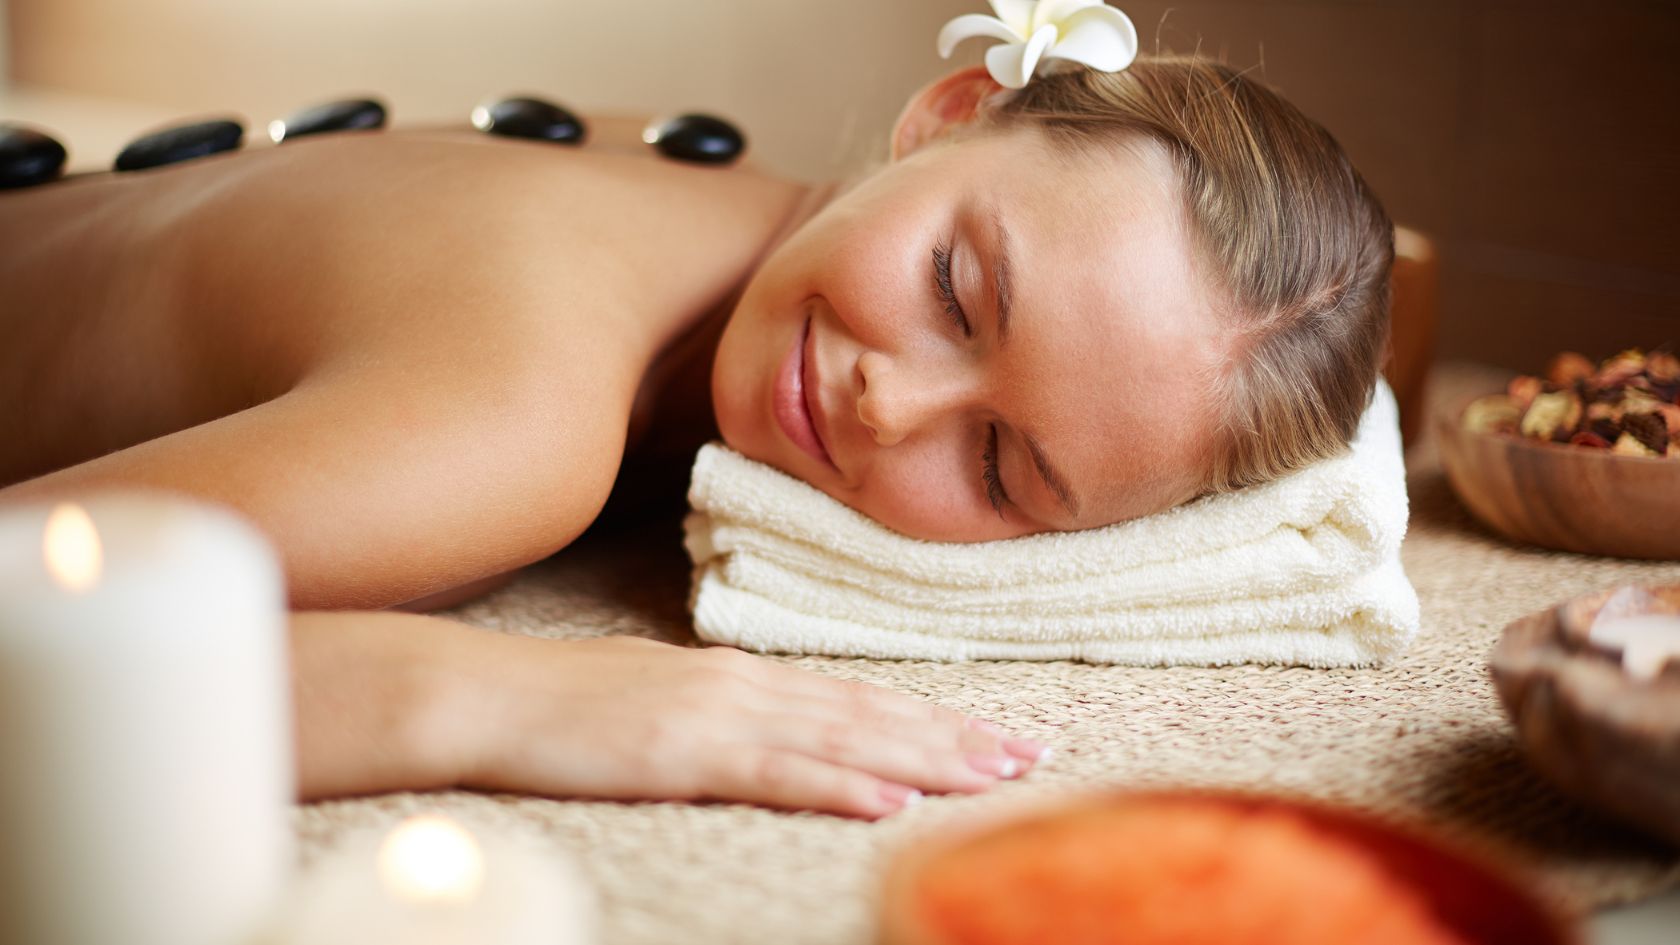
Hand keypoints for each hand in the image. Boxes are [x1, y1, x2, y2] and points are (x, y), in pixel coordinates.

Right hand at [442, 635, 1049, 817]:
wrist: (486, 693)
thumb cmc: (564, 703)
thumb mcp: (661, 698)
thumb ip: (726, 714)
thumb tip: (783, 733)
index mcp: (741, 676)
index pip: (856, 698)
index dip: (931, 717)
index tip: (994, 733)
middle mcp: (745, 686)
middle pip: (870, 713)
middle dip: (954, 736)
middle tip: (1028, 755)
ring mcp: (718, 716)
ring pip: (844, 737)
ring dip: (924, 757)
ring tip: (991, 775)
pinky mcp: (684, 752)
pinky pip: (776, 771)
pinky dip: (839, 785)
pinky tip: (889, 800)